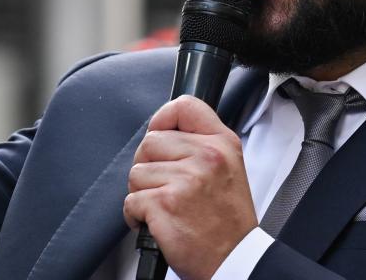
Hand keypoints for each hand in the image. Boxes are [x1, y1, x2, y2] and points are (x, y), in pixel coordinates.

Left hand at [124, 96, 258, 279]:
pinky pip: (131, 201)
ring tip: (165, 207)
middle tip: (165, 185)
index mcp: (221, 144)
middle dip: (148, 165)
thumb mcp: (230, 167)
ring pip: (136, 172)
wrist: (234, 259)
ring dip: (143, 193)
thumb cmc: (228, 220)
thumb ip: (202, 143)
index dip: (163, 118)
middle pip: (150, 141)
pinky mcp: (165, 204)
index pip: (184, 106)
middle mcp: (205, 157)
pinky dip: (137, 216)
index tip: (159, 132)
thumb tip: (163, 129)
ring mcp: (185, 180)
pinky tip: (157, 222)